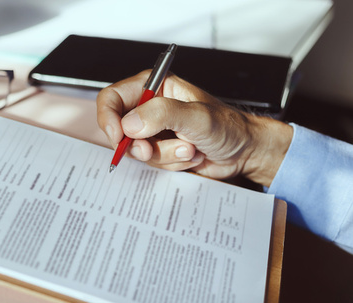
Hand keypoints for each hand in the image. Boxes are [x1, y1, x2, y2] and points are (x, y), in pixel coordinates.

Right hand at [96, 71, 292, 186]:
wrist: (245, 152)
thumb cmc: (229, 127)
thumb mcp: (197, 116)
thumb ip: (162, 115)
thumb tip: (129, 124)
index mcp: (155, 87)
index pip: (112, 98)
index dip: (108, 118)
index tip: (118, 136)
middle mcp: (150, 107)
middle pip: (119, 128)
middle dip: (139, 145)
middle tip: (152, 150)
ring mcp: (154, 131)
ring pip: (136, 150)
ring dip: (164, 155)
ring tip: (189, 148)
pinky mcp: (160, 150)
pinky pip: (150, 163)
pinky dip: (170, 163)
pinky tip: (190, 155)